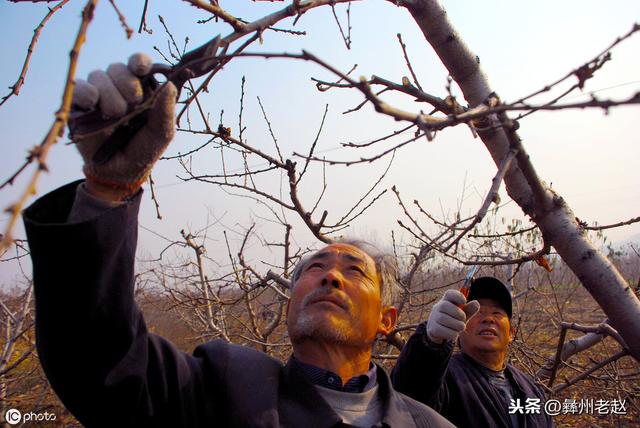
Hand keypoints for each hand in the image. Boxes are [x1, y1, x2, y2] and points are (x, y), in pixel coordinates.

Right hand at [70, 54, 176, 200]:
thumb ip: (166, 110)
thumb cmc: (144, 150)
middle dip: (126, 83)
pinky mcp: (80, 104)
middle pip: (118, 67)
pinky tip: (93, 104)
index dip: (138, 62)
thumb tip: (170, 84)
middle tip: (132, 104)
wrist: (118, 172)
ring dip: (109, 94)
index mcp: (142, 89)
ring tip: (115, 115)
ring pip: (99, 75)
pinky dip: (86, 92)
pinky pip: (80, 87)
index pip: (139, 63)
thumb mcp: (161, 133)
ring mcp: (99, 94)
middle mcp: (119, 87)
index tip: (140, 69)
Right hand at [426, 289, 479, 343]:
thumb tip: (476, 303)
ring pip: (443, 319)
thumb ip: (469, 309)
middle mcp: (438, 307)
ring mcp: (433, 318)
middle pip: (444, 305)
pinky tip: (454, 333)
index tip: (464, 301)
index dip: (457, 296)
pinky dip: (452, 333)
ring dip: (457, 325)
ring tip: (461, 327)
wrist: (440, 333)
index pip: (449, 294)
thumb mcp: (463, 314)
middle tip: (464, 319)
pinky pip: (442, 330)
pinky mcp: (432, 329)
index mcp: (447, 301)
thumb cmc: (454, 320)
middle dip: (457, 313)